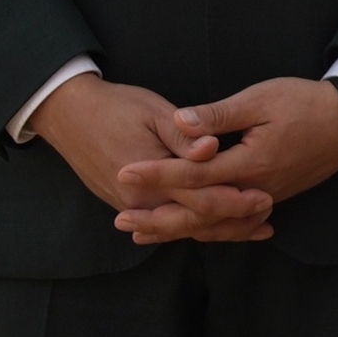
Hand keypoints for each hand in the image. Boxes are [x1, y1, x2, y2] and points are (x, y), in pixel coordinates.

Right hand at [27, 73, 268, 240]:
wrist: (69, 115)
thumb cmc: (115, 107)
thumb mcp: (153, 112)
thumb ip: (184, 135)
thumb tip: (212, 148)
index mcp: (151, 177)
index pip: (202, 200)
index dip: (236, 202)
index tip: (265, 197)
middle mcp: (141, 201)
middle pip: (196, 222)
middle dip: (234, 223)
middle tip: (267, 215)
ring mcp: (132, 207)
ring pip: (182, 227)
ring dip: (218, 229)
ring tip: (253, 227)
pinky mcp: (129, 206)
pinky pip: (168, 222)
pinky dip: (194, 225)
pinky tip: (216, 224)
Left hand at [113, 76, 337, 243]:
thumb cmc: (305, 104)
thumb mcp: (262, 99)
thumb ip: (219, 115)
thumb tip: (181, 121)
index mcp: (250, 163)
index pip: (194, 175)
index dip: (157, 175)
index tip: (124, 173)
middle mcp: (255, 189)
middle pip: (200, 214)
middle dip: (158, 218)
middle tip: (121, 220)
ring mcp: (265, 198)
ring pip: (215, 225)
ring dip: (178, 229)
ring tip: (143, 233)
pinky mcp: (270, 198)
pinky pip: (232, 224)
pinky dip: (207, 230)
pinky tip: (188, 233)